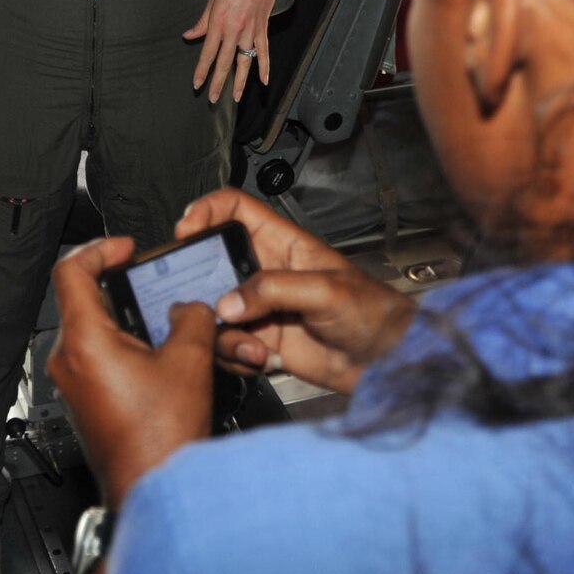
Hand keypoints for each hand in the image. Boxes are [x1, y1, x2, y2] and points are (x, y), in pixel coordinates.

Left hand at [47, 237, 214, 507]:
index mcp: (84, 341)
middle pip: (85, 300)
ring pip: (96, 331)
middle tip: (152, 283)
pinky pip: (101, 357)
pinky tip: (160, 354)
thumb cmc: (158, 440)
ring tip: (165, 321)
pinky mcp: (86, 399)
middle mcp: (69, 360)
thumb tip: (190, 307)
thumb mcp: (189, 362)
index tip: (125, 250)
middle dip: (124, 287)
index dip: (99, 250)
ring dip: (130, 320)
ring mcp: (74, 382)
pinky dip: (128, 346)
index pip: (71, 271)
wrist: (149, 489)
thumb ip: (192, 318)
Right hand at [177, 189, 414, 394]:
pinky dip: (236, 355)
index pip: (237, 210)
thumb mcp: (325, 289)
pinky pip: (229, 344)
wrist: (386, 363)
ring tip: (253, 346)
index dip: (208, 210)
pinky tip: (263, 359)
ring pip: (216, 311)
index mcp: (283, 244)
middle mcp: (266, 273)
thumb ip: (273, 290)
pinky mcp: (262, 340)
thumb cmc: (373, 313)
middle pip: (213, 263)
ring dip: (224, 332)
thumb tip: (228, 303)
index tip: (187, 229)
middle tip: (199, 301)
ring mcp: (262, 309)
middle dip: (200, 283)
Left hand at [185, 0, 281, 103]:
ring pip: (245, 62)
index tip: (196, 84)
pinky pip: (264, 52)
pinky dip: (265, 67)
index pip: (208, 53)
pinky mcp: (263, 30)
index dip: (202, 70)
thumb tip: (188, 36)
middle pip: (225, 62)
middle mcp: (235, 30)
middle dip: (218, 82)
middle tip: (213, 99)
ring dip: (240, 82)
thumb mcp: (212, 0)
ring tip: (236, 98)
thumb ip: (202, 22)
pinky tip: (263, 81)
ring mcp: (251, 31)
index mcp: (219, 22)